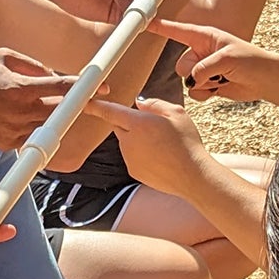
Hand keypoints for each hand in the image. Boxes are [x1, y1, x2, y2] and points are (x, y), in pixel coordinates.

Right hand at [0, 49, 87, 149]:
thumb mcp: (3, 56)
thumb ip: (33, 64)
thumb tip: (53, 74)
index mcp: (19, 88)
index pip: (61, 88)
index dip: (84, 87)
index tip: (103, 86)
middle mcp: (18, 113)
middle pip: (61, 111)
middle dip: (74, 104)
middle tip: (84, 97)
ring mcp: (12, 132)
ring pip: (47, 125)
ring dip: (53, 115)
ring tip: (42, 104)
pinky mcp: (6, 144)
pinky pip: (31, 135)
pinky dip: (34, 126)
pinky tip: (23, 114)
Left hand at [83, 96, 210, 194]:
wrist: (192, 176)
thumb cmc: (188, 143)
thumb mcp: (177, 114)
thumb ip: (155, 104)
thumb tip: (140, 103)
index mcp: (139, 123)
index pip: (111, 111)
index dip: (96, 106)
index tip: (86, 102)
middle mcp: (129, 141)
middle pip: (119, 126)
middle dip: (130, 123)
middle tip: (153, 127)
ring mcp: (129, 158)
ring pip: (126, 142)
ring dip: (137, 140)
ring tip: (162, 146)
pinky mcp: (133, 171)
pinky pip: (132, 157)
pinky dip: (141, 155)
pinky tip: (160, 158)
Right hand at [150, 18, 277, 103]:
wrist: (266, 80)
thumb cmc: (252, 61)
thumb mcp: (228, 58)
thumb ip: (205, 66)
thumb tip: (192, 79)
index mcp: (205, 37)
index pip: (177, 30)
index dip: (160, 27)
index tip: (142, 22)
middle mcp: (201, 52)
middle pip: (180, 65)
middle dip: (194, 72)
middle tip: (213, 71)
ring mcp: (203, 69)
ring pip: (186, 80)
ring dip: (203, 83)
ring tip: (222, 78)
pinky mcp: (208, 84)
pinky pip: (194, 92)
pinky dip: (205, 93)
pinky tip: (220, 88)